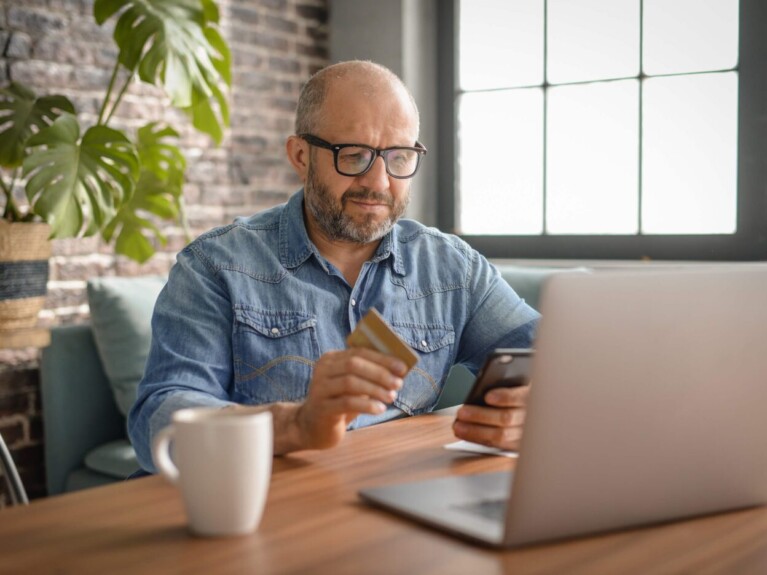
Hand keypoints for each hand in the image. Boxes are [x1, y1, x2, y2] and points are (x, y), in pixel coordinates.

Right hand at [292, 348, 406, 450]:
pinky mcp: (321, 408)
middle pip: (354, 364)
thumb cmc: (339, 402)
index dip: (382, 359)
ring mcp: (319, 389)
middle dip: (379, 373)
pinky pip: (346, 403)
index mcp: (331, 359)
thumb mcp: (352, 385)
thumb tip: (398, 370)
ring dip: (375, 389)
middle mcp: (322, 370)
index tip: (402, 368)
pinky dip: (367, 405)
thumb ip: (368, 374)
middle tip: (398, 383)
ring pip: (350, 382)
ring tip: (391, 397)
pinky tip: (380, 409)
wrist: (312, 426)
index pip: (359, 352)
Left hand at [452, 386, 529, 450]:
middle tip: (461, 412)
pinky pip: (497, 445)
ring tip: (457, 426)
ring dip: (476, 431)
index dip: (506, 397)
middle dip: (481, 416)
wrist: (534, 409)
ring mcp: (526, 434)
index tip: (488, 396)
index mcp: (533, 396)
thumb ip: (505, 385)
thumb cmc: (517, 391)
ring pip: (501, 436)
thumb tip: (484, 391)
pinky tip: (464, 434)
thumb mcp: (515, 383)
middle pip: (507, 419)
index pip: (522, 397)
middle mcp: (533, 417)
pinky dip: (479, 439)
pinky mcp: (517, 446)